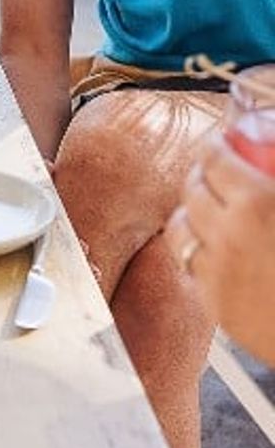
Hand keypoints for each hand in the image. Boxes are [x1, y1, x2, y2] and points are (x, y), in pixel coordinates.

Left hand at [166, 131, 274, 365]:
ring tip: (209, 208)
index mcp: (257, 206)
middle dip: (201, 173)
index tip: (221, 141)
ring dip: (192, 211)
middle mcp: (227, 236)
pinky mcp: (216, 305)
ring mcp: (217, 272)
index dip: (215, 144)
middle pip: (192, 187)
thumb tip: (269, 144)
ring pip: (180, 225)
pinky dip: (198, 250)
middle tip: (216, 172)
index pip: (214, 158)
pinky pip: (191, 264)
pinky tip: (216, 248)